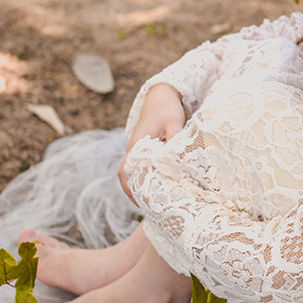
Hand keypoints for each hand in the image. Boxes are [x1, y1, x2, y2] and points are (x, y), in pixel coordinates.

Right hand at [119, 83, 185, 203]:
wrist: (162, 94)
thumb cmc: (167, 108)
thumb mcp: (174, 123)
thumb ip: (175, 141)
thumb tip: (176, 160)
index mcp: (137, 145)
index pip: (125, 173)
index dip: (130, 190)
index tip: (140, 203)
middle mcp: (134, 149)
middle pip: (128, 177)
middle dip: (136, 193)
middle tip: (151, 209)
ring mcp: (138, 149)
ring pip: (135, 173)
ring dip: (142, 186)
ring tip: (157, 201)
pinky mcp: (146, 148)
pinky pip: (143, 167)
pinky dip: (148, 177)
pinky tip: (162, 185)